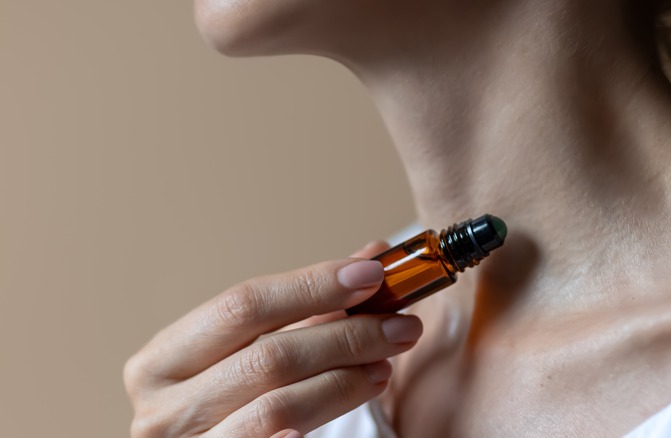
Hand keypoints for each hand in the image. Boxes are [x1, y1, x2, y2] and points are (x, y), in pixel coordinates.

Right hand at [124, 242, 421, 436]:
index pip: (243, 306)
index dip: (313, 285)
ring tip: (384, 366)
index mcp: (162, 359)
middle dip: (346, 336)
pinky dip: (306, 429)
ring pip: (279, 407)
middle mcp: (160, 406)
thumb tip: (372, 257)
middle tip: (401, 326)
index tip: (372, 274)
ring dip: (345, 381)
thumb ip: (306, 309)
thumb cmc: (222, 408)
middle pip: (268, 356)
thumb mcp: (249, 354)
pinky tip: (350, 403)